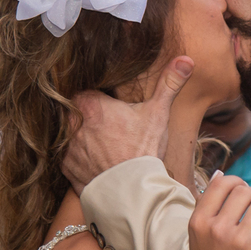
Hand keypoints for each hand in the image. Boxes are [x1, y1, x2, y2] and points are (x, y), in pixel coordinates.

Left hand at [62, 56, 193, 193]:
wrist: (132, 189)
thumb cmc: (144, 149)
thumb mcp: (158, 113)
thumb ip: (169, 84)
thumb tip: (185, 59)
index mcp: (89, 104)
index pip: (87, 92)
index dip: (101, 100)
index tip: (113, 109)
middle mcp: (71, 122)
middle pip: (76, 111)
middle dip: (89, 117)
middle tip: (110, 128)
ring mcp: (66, 145)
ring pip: (70, 133)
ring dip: (83, 136)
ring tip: (105, 145)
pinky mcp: (65, 166)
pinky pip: (69, 155)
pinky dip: (81, 158)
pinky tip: (99, 162)